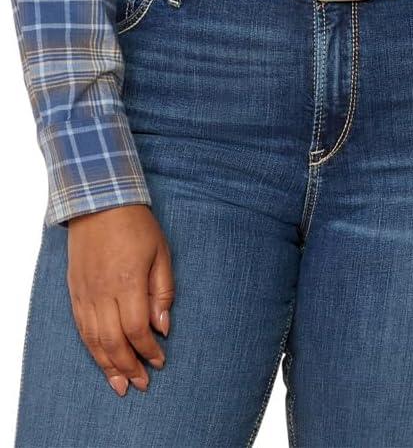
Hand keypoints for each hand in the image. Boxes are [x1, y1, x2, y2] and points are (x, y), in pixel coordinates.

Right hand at [67, 203, 173, 396]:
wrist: (99, 202)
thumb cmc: (136, 225)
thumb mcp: (161, 252)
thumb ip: (162, 292)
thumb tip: (162, 327)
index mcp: (128, 281)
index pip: (137, 329)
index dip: (148, 350)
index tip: (160, 361)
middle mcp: (103, 291)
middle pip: (114, 342)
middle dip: (128, 367)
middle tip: (142, 384)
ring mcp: (85, 292)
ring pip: (94, 340)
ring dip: (107, 366)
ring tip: (120, 385)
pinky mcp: (75, 291)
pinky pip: (81, 327)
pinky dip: (92, 348)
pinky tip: (101, 360)